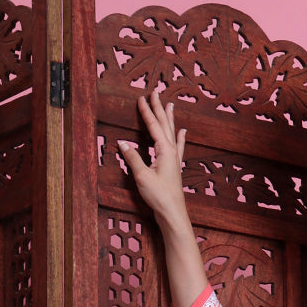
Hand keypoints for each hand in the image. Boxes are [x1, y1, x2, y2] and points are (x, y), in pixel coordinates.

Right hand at [118, 88, 188, 227]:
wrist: (173, 214)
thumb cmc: (159, 196)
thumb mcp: (142, 176)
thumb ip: (133, 158)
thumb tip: (122, 143)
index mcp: (165, 151)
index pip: (154, 126)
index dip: (147, 111)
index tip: (141, 98)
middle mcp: (172, 152)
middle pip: (165, 125)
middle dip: (159, 108)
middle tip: (156, 92)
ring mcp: (175, 160)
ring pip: (172, 133)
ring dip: (169, 118)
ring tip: (170, 105)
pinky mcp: (175, 168)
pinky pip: (178, 146)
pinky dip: (180, 137)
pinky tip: (183, 132)